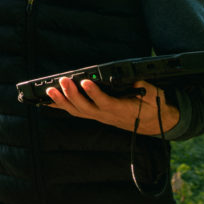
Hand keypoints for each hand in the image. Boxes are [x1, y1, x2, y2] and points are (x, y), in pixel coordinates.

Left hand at [45, 78, 178, 135]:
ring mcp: (99, 116)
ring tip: (50, 90)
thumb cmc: (151, 107)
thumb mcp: (154, 95)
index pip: (106, 102)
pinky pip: (75, 112)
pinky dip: (61, 106)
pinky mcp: (94, 115)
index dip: (95, 93)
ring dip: (62, 101)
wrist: (151, 123)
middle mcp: (107, 115)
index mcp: (122, 110)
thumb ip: (145, 88)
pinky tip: (48, 100)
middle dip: (72, 94)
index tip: (85, 81)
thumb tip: (134, 80)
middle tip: (62, 81)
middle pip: (86, 108)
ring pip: (77, 111)